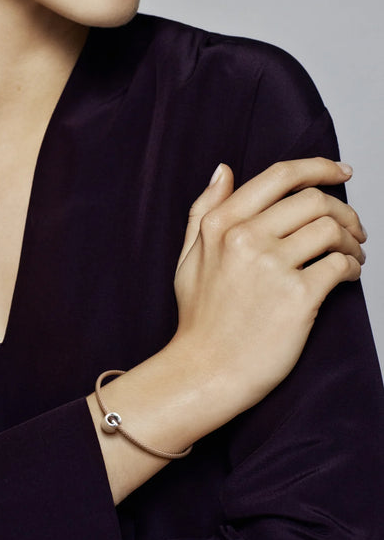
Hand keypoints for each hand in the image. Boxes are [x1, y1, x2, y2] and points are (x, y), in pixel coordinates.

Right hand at [170, 158, 366, 420]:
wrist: (207, 372)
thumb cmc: (200, 320)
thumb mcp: (188, 257)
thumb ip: (204, 210)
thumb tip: (223, 170)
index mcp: (222, 224)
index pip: (280, 176)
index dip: (318, 167)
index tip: (339, 171)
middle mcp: (246, 238)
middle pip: (313, 200)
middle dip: (343, 209)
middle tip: (351, 226)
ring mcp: (272, 267)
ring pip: (331, 229)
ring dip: (351, 239)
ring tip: (352, 253)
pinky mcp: (298, 296)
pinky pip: (340, 265)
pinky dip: (353, 267)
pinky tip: (347, 275)